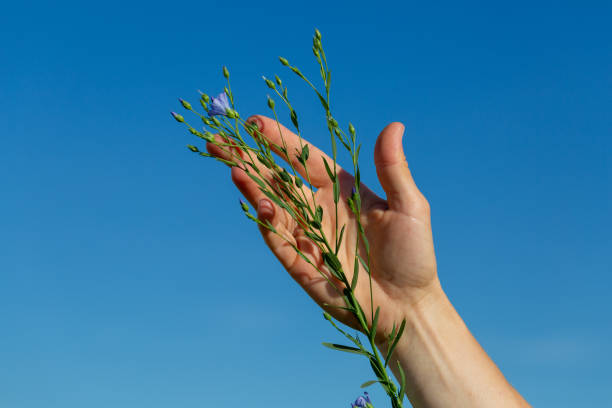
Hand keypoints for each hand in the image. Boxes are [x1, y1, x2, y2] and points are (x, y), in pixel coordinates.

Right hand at [206, 115, 438, 341]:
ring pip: (271, 206)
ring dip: (252, 188)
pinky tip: (261, 205)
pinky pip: (279, 240)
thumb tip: (395, 125)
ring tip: (235, 169)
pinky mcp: (301, 264)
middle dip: (247, 159)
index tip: (253, 123)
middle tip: (218, 142)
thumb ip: (393, 169)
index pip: (301, 158)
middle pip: (275, 179)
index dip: (278, 140)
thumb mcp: (409, 207)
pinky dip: (268, 223)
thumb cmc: (413, 255)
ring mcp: (308, 236)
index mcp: (340, 189)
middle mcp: (318, 209)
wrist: (408, 306)